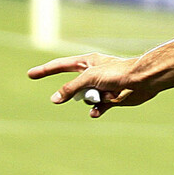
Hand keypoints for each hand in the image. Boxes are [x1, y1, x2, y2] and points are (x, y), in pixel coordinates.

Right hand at [27, 52, 155, 117]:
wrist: (143, 80)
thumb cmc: (118, 72)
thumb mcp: (89, 78)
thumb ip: (70, 88)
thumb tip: (54, 99)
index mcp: (88, 62)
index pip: (61, 65)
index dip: (46, 70)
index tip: (30, 74)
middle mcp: (93, 74)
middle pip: (73, 86)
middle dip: (72, 92)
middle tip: (68, 95)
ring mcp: (101, 87)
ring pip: (85, 99)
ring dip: (92, 99)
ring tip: (107, 93)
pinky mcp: (110, 98)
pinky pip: (96, 107)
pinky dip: (96, 110)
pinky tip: (97, 112)